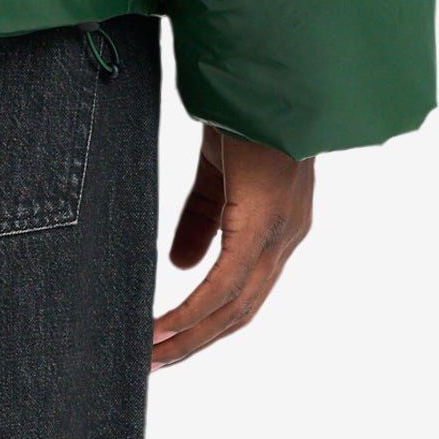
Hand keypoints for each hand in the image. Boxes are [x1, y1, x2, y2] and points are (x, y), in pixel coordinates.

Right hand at [151, 126, 313, 368]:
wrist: (267, 74)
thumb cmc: (245, 111)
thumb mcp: (216, 172)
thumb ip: (202, 219)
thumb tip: (182, 267)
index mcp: (279, 225)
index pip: (246, 291)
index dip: (208, 321)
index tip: (171, 341)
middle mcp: (287, 238)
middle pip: (241, 311)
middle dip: (196, 342)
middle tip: (154, 364)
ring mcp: (280, 234)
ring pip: (235, 306)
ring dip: (191, 337)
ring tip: (151, 356)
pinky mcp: (262, 224)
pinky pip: (226, 284)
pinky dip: (191, 311)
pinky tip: (163, 329)